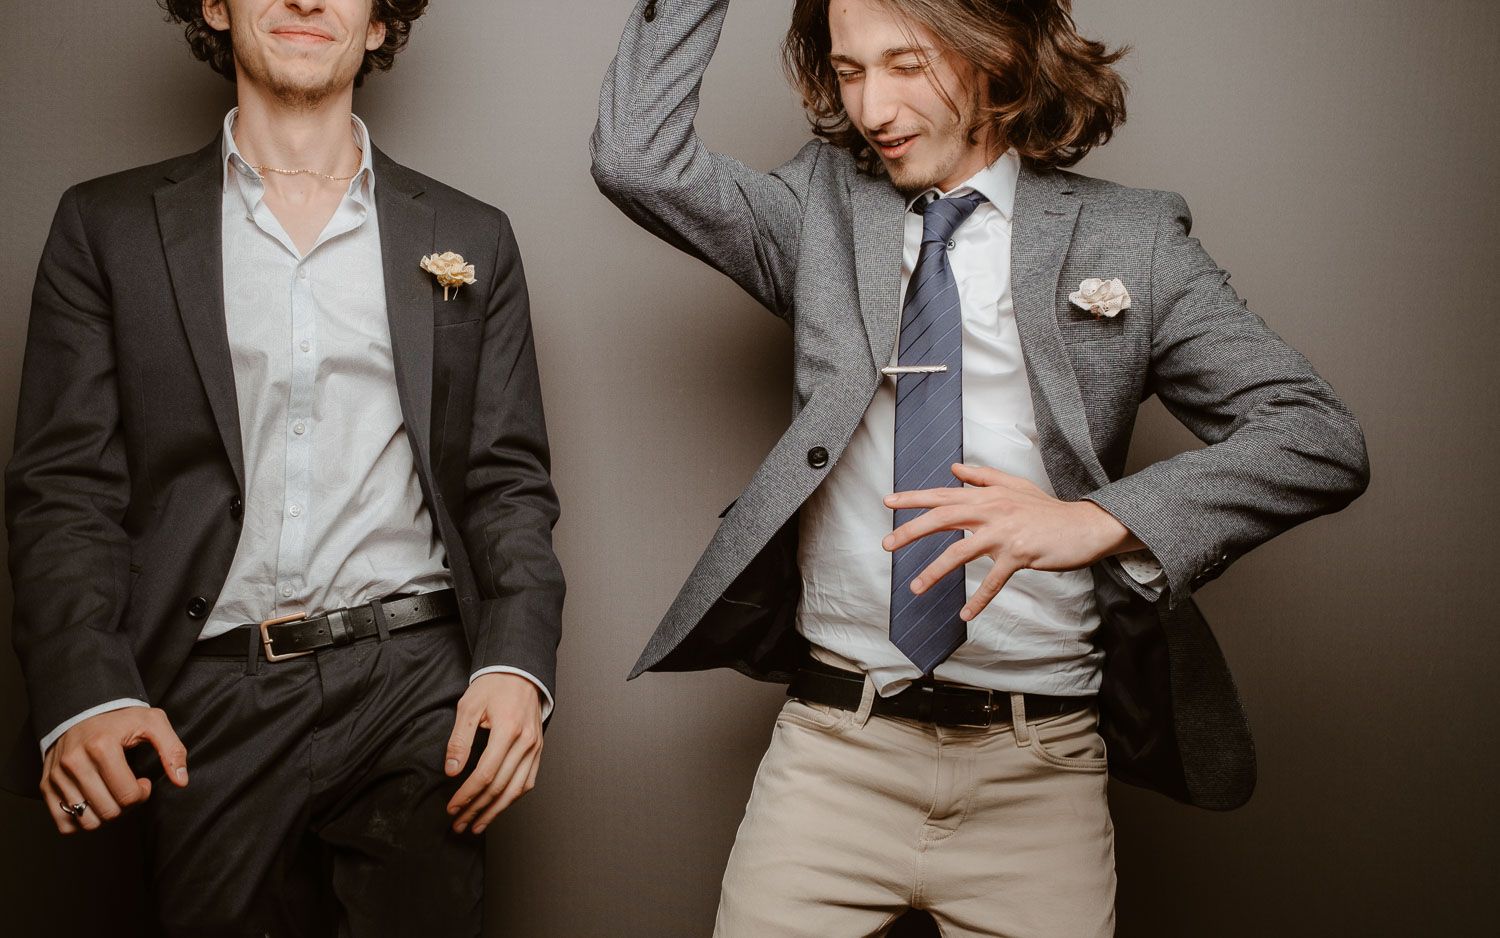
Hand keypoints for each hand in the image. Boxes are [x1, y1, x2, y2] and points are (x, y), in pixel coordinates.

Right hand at [42, 707, 187, 834]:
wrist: (82, 711)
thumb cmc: (119, 719)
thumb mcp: (152, 722)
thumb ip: (172, 749)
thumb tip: (181, 781)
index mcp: (101, 747)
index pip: (127, 795)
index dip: (142, 794)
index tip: (142, 782)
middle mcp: (74, 762)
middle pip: (109, 811)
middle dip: (126, 806)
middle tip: (128, 788)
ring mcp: (57, 776)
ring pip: (87, 822)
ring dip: (106, 815)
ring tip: (112, 794)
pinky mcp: (46, 786)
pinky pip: (64, 824)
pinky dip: (82, 821)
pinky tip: (93, 802)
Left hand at [444, 673, 543, 834]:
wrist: (519, 672)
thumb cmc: (492, 686)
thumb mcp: (468, 707)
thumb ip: (459, 740)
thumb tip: (453, 771)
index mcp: (508, 729)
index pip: (486, 773)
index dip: (467, 795)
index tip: (452, 808)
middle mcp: (526, 742)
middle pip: (500, 786)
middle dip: (477, 809)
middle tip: (458, 824)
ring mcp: (535, 748)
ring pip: (516, 790)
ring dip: (495, 811)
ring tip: (477, 825)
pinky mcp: (538, 750)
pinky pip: (528, 781)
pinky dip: (513, 798)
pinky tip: (498, 807)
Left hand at [883, 463, 1142, 620]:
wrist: (1084, 526)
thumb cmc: (1049, 509)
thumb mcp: (1016, 486)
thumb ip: (984, 477)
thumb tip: (955, 469)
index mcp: (988, 495)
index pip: (943, 494)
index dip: (914, 498)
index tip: (888, 501)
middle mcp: (992, 510)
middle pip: (943, 518)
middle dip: (911, 530)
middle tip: (886, 544)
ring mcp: (1005, 533)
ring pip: (961, 551)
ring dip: (935, 571)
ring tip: (915, 588)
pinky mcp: (1020, 554)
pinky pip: (993, 581)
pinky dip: (979, 600)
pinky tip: (965, 614)